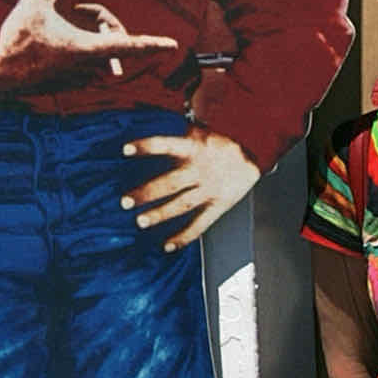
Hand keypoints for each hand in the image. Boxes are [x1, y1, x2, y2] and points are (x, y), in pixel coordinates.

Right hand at [0, 0, 178, 92]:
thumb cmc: (16, 43)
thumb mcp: (33, 5)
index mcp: (87, 48)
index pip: (129, 45)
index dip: (152, 43)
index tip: (172, 45)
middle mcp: (89, 67)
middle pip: (114, 40)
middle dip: (105, 20)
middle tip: (78, 8)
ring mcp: (80, 78)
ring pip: (102, 53)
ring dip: (94, 35)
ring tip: (69, 21)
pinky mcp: (70, 83)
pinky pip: (87, 63)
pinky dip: (81, 48)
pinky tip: (57, 40)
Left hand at [121, 129, 261, 249]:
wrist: (253, 152)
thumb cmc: (218, 142)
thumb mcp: (199, 132)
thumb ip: (177, 136)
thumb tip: (147, 131)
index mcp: (194, 148)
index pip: (166, 145)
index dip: (147, 146)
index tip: (125, 150)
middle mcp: (200, 170)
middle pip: (171, 183)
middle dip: (147, 192)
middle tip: (125, 202)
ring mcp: (209, 189)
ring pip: (182, 205)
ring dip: (160, 214)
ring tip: (140, 222)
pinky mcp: (218, 205)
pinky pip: (200, 223)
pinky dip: (184, 236)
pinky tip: (167, 246)